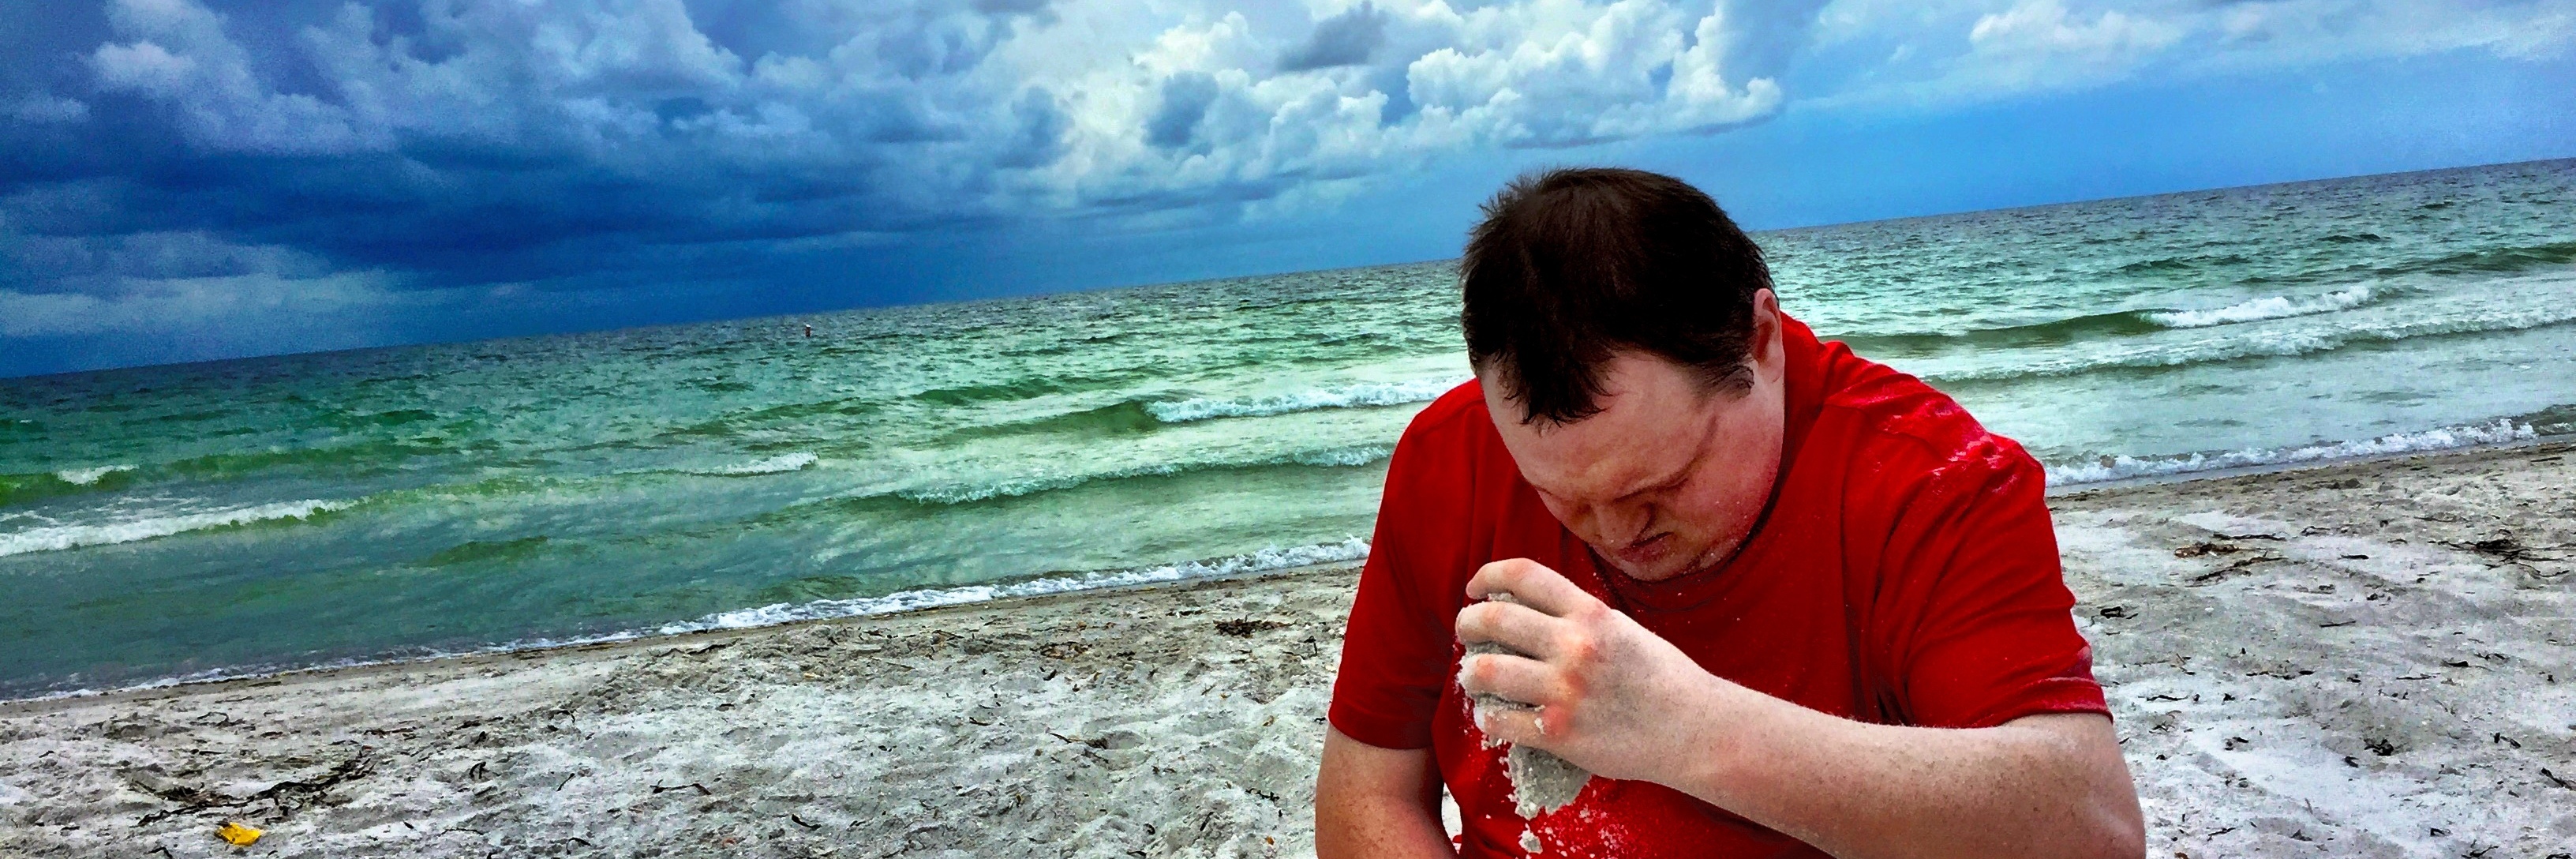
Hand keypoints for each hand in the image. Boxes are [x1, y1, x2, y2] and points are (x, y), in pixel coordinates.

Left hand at [1453, 558, 1742, 786]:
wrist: (1694, 729)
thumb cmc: (1661, 678)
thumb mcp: (1622, 629)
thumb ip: (1577, 618)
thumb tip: (1525, 609)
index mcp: (1590, 613)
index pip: (1523, 575)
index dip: (1488, 575)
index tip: (1475, 587)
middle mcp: (1574, 646)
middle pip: (1494, 619)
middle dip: (1468, 623)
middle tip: (1466, 632)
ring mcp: (1564, 689)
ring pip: (1486, 670)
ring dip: (1469, 673)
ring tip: (1472, 676)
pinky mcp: (1560, 732)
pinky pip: (1500, 720)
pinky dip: (1487, 717)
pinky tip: (1491, 716)